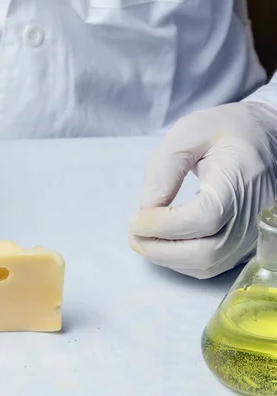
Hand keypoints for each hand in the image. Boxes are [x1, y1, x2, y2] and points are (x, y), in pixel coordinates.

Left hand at [128, 102, 276, 277]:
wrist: (265, 138)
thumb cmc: (226, 131)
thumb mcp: (188, 132)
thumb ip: (164, 170)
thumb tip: (146, 209)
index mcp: (240, 177)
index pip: (204, 217)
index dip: (164, 225)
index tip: (135, 219)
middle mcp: (254, 212)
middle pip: (206, 251)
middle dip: (160, 248)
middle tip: (132, 233)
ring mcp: (253, 231)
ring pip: (208, 263)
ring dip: (167, 257)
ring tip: (141, 237)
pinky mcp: (247, 241)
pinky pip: (213, 263)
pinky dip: (182, 260)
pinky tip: (162, 243)